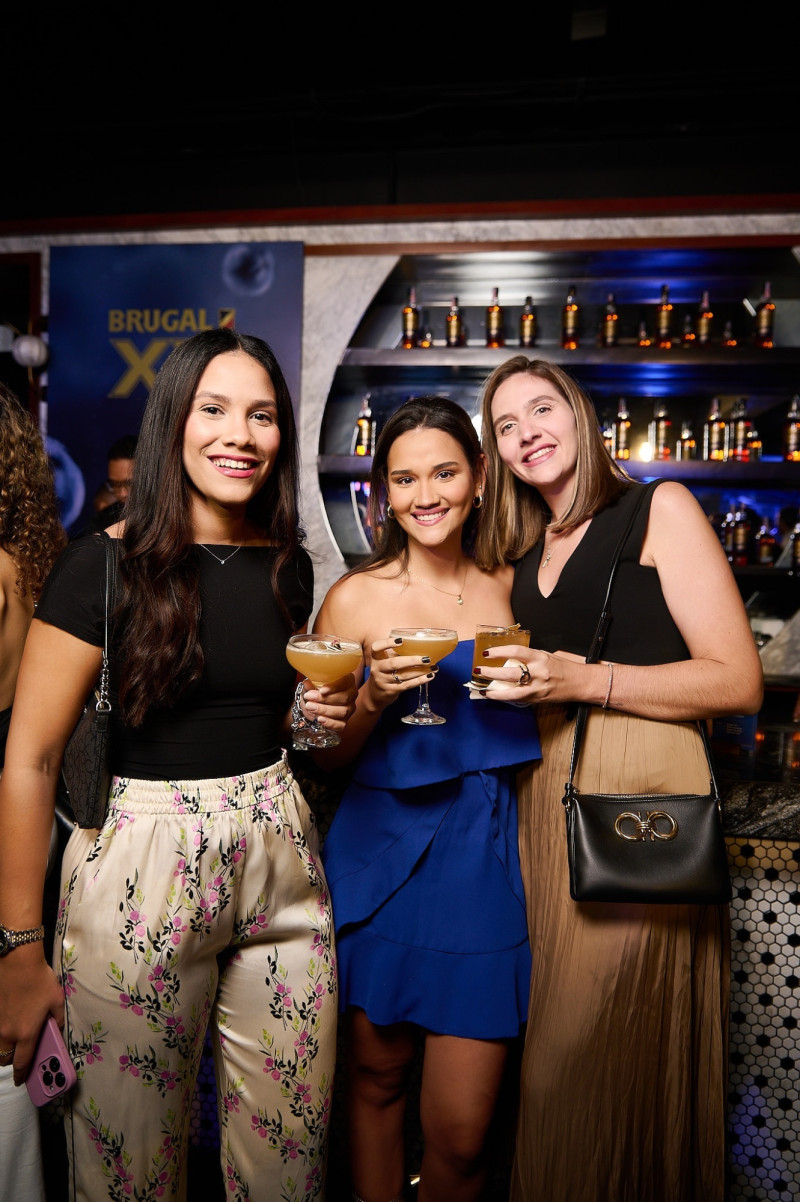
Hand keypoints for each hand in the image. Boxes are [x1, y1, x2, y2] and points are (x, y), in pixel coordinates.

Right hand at [0, 947, 64, 1085]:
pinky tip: (9, 1022)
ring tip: (13, 1042)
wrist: (17, 962)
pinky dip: (0, 1033)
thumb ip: (57, 1019)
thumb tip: (57, 1027)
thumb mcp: (56, 1000)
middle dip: (11, 1061)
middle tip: (19, 1057)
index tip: (22, 1080)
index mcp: (26, 1033)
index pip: (22, 1062)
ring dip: (3, 1049)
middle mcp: (8, 1032)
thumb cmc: (39, 980)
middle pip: (4, 1058)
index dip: (22, 1074)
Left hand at [301, 673, 357, 732]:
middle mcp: (352, 694)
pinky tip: (320, 719)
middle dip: (325, 699)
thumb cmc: (319, 688)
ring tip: (310, 707)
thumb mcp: (315, 683)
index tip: (322, 690)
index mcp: (348, 680)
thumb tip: (307, 684)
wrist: (318, 702)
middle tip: (310, 698)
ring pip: (342, 711)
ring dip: (325, 710)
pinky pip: (341, 725)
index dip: (334, 687)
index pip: (346, 682)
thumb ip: (312, 683)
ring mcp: (350, 708)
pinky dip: (330, 723)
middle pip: (344, 698)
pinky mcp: (345, 721)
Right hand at [364, 638, 437, 706]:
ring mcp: (383, 681)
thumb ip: (396, 653)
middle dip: (412, 660)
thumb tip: (421, 644)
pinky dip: (420, 680)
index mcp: (376, 657)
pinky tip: (429, 676)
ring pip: (404, 675)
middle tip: (427, 658)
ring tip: (433, 667)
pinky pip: (407, 685)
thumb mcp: (385, 661)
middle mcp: (377, 668)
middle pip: (394, 663)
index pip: (376, 647)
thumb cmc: (385, 672)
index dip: (388, 643)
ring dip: (420, 671)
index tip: (401, 640)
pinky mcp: (390, 691)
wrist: (374, 693)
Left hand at [475, 644, 573, 702]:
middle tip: (479, 670)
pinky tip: (494, 695)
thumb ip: (529, 657)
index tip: (487, 653)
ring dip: (494, 690)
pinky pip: (517, 699)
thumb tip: (508, 657)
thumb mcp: (546, 656)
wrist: (580, 683)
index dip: (499, 652)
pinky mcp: (538, 699)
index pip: (516, 652)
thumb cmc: (563, 667)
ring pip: (511, 691)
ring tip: (482, 688)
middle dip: (491, 672)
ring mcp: (538, 688)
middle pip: (510, 673)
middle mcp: (538, 673)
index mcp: (540, 657)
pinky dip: (504, 697)